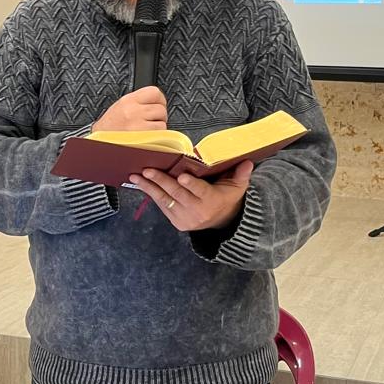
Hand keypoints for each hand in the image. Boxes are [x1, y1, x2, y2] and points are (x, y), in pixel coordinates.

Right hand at [92, 86, 167, 131]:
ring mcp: (138, 125)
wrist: (100, 143)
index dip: (159, 100)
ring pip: (162, 122)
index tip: (157, 105)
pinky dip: (157, 137)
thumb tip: (156, 102)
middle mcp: (133, 111)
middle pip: (161, 108)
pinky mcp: (143, 138)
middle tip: (151, 121)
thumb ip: (139, 101)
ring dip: (158, 128)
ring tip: (147, 130)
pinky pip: (159, 134)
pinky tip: (147, 137)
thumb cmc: (110, 127)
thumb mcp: (121, 106)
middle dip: (159, 116)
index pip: (155, 92)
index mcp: (128, 100)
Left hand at [129, 160, 253, 231]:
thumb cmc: (228, 197)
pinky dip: (151, 194)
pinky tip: (140, 183)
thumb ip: (241, 174)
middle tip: (148, 169)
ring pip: (165, 200)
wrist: (222, 222)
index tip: (182, 176)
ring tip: (136, 176)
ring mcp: (184, 217)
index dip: (191, 184)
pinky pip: (162, 206)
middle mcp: (197, 211)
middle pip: (177, 194)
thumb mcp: (238, 187)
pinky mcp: (176, 221)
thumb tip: (247, 162)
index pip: (201, 191)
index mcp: (212, 200)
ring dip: (149, 187)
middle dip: (162, 181)